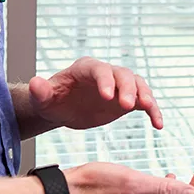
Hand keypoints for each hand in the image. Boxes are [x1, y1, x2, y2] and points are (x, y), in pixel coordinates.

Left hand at [29, 57, 161, 130]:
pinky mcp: (127, 100)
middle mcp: (106, 73)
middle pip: (122, 74)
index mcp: (85, 68)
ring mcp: (119, 85)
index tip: (107, 96)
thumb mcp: (43, 99)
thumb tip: (35, 83)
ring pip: (138, 84)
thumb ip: (40, 92)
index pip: (99, 69)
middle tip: (127, 106)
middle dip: (127, 88)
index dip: (104, 80)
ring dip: (145, 95)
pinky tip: (158, 125)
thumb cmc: (52, 101)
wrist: (63, 109)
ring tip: (150, 110)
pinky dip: (153, 110)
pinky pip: (144, 102)